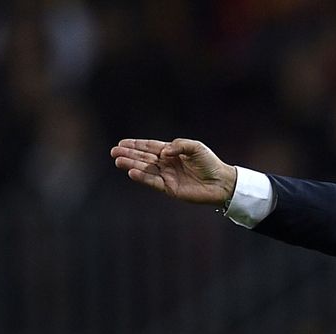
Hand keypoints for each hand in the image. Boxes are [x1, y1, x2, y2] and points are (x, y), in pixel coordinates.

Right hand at [110, 138, 236, 205]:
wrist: (222, 182)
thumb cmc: (210, 163)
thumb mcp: (196, 147)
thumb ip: (179, 145)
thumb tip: (163, 151)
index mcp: (172, 152)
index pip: (150, 147)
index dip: (135, 145)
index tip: (121, 143)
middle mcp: (167, 164)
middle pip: (144, 158)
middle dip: (128, 154)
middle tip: (114, 152)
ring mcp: (167, 176)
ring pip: (145, 170)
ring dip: (131, 165)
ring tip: (118, 161)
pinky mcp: (170, 188)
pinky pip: (153, 182)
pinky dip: (142, 177)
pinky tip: (132, 172)